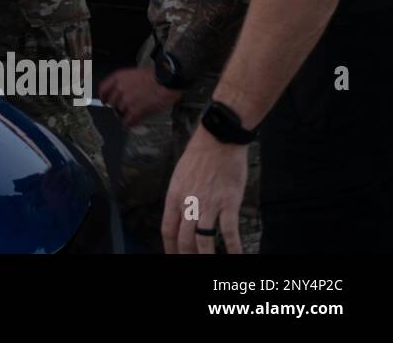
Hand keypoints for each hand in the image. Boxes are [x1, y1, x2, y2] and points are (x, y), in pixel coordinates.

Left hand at [100, 66, 180, 125]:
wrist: (167, 79)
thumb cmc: (155, 75)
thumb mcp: (135, 74)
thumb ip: (126, 83)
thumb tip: (123, 93)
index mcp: (118, 77)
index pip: (103, 89)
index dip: (103, 97)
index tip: (104, 101)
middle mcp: (119, 88)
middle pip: (112, 102)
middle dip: (117, 106)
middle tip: (124, 108)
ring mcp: (126, 100)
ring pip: (120, 112)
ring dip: (125, 114)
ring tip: (132, 114)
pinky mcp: (135, 110)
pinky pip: (128, 121)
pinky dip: (130, 123)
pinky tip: (133, 123)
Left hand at [162, 126, 248, 253]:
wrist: (218, 140)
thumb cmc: (199, 156)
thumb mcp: (180, 176)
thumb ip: (180, 197)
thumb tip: (180, 215)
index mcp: (174, 196)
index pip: (168, 229)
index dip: (170, 247)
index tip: (173, 257)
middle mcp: (189, 203)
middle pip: (184, 239)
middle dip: (187, 255)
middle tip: (191, 263)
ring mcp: (209, 204)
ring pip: (204, 239)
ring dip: (206, 256)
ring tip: (210, 265)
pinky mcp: (228, 203)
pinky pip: (229, 231)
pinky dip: (233, 247)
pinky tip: (236, 257)